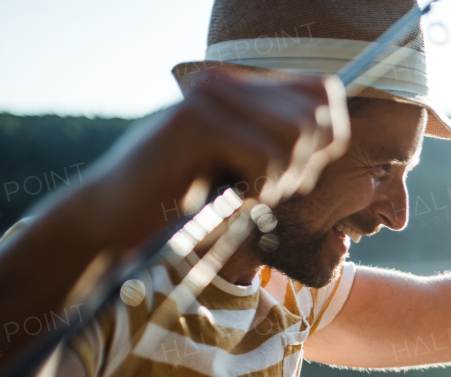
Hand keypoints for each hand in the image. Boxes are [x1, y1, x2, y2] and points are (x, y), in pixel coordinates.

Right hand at [83, 71, 349, 248]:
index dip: (326, 136)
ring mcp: (209, 99)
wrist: (117, 217)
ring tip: (242, 194)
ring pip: (294, 135)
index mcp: (239, 88)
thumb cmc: (186, 203)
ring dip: (278, 179)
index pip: (322, 91)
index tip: (294, 171)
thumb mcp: (246, 171)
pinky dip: (256, 189)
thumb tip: (333, 132)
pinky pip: (265, 157)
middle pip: (315, 115)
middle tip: (264, 189)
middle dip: (303, 165)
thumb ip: (286, 147)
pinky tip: (225, 197)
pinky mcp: (196, 123)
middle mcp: (225, 83)